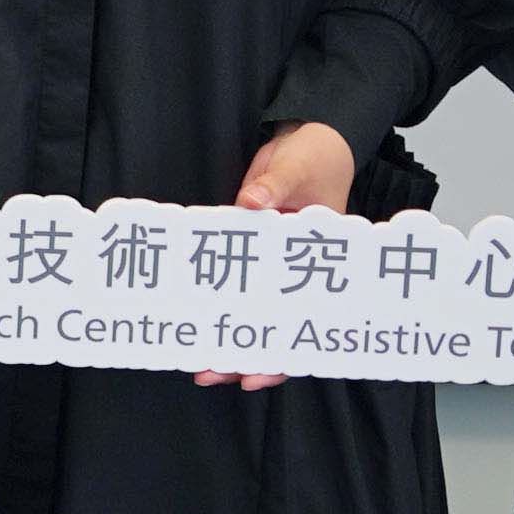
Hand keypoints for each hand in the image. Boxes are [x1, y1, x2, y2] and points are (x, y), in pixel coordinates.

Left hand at [203, 120, 358, 389]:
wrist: (308, 138)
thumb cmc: (317, 156)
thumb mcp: (297, 167)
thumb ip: (274, 185)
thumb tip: (250, 203)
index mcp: (322, 259)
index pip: (304, 321)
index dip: (281, 354)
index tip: (253, 374)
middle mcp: (295, 271)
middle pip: (272, 327)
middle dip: (243, 357)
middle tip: (208, 372)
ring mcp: (271, 263)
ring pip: (251, 311)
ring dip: (226, 337)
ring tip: (196, 361)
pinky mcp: (249, 248)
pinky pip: (233, 280)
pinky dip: (215, 300)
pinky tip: (192, 318)